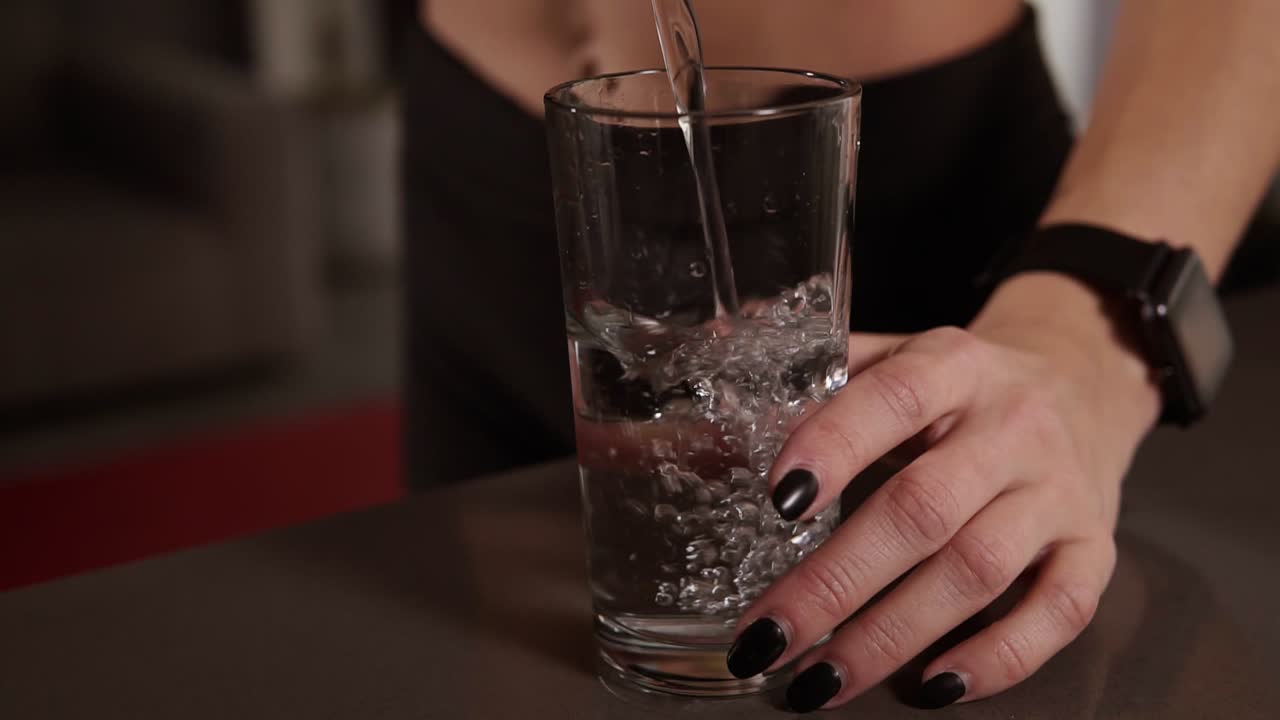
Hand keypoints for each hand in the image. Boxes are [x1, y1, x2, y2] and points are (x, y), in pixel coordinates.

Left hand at [726, 274, 1161, 711]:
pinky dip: (998, 657)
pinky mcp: (1095, 545)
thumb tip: (706, 392)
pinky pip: (1060, 610)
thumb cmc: (961, 384)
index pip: (893, 399)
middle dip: (837, 582)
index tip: (777, 500)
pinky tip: (932, 686)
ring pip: (979, 571)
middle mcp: (1012, 427)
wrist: (1087, 380)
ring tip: (822, 680)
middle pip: (923, 509)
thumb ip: (814, 378)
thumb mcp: (896, 357)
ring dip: (893, 635)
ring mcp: (1059, 491)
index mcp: (953, 365)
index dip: (835, 445)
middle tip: (768, 635)